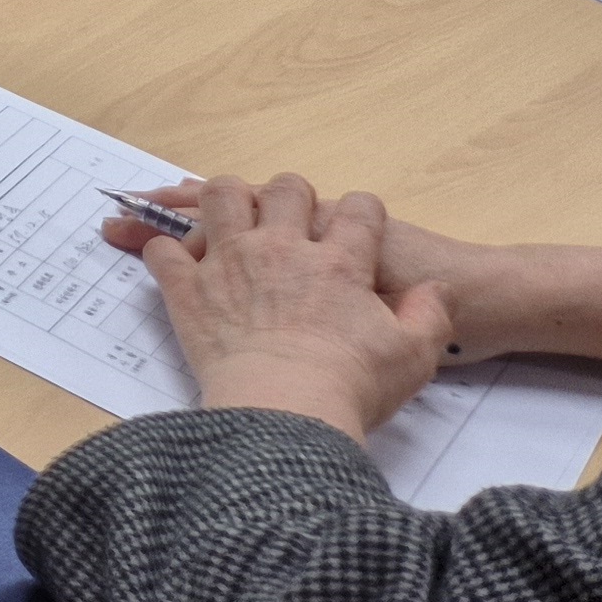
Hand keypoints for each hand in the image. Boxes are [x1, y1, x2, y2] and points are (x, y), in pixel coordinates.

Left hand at [105, 181, 495, 354]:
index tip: (362, 217)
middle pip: (287, 190)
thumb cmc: (351, 386)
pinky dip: (162, 247)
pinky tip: (167, 254)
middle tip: (288, 209)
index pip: (360, 211)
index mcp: (339, 262)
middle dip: (291, 193)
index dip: (364, 209)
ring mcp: (231, 261)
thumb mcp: (413, 354)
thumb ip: (429, 314)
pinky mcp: (188, 287)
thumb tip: (438, 290)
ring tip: (225, 209)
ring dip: (223, 197)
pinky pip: (165, 249)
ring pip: (222, 197)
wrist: (287, 411)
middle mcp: (283, 249)